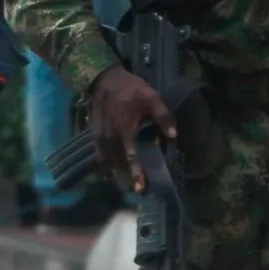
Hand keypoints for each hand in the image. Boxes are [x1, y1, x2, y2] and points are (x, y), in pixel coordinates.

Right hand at [88, 65, 178, 193]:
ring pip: (108, 162)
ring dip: (118, 170)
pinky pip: (100, 156)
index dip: (136, 174)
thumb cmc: (130, 89)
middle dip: (129, 175)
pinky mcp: (95, 136)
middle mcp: (110, 138)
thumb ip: (163, 116)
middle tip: (141, 184)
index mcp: (125, 130)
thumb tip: (173, 136)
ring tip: (129, 176)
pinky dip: (108, 163)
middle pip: (119, 164)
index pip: (131, 157)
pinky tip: (116, 164)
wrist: (104, 80)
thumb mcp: (151, 97)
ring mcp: (100, 138)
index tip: (140, 189)